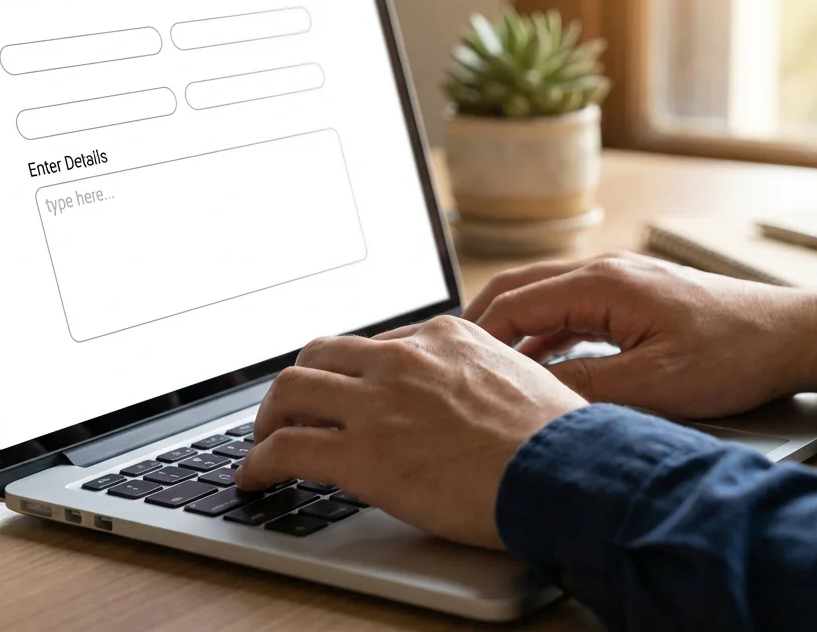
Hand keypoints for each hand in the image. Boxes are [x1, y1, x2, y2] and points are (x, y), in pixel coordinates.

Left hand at [235, 316, 587, 548]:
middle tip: (293, 410)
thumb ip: (482, 377)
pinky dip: (258, 463)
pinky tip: (255, 478)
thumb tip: (475, 397)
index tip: (348, 393)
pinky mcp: (359, 454)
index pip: (377, 345)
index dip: (354, 374)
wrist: (562, 471)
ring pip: (290, 391)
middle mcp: (403, 359)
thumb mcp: (521, 378)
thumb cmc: (557, 438)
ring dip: (269, 417)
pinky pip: (285, 449)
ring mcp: (377, 403)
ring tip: (264, 441)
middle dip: (301, 383)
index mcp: (443, 337)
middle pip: (321, 355)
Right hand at [464, 252, 816, 418]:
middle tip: (451, 364)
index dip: (477, 338)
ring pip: (543, 299)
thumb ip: (585, 387)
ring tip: (484, 371)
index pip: (515, 304)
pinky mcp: (633, 296)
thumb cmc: (733, 353)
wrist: (791, 334)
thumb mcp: (654, 384)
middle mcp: (604, 270)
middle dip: (481, 326)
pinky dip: (544, 334)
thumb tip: (528, 396)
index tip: (451, 369)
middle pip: (519, 290)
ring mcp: (619, 280)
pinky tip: (537, 368)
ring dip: (512, 331)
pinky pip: (570, 309)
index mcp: (603, 282)